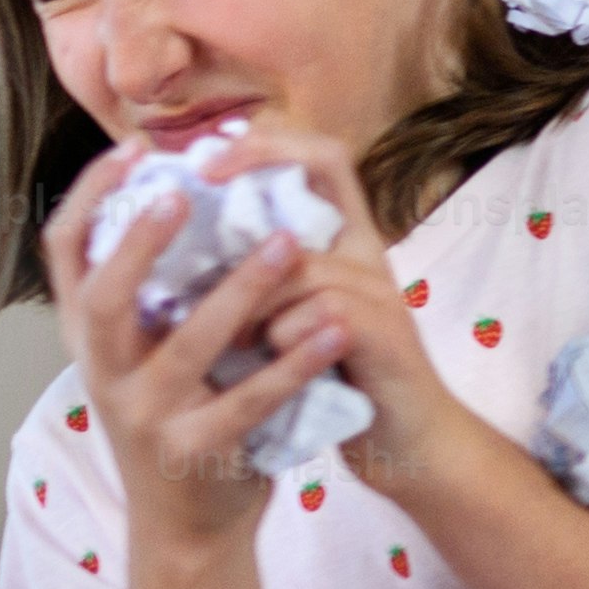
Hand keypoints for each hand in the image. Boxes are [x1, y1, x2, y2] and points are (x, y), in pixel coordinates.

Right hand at [51, 146, 338, 559]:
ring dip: (239, 291)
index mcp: (90, 339)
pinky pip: (247, 402)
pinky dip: (293, 364)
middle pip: (102, 298)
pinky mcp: (193, 452)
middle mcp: (103, 374)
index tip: (132, 151)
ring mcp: (144, 416)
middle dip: (137, 243)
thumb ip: (158, 290)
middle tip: (180, 192)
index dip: (89, 198)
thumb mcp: (149, 353)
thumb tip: (183, 191)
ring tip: (288, 243)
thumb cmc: (179, 416)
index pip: (65, 255)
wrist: (188, 527)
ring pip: (186, 345)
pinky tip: (333, 329)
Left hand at [198, 129, 512, 510]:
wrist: (411, 445)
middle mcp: (366, 253)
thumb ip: (264, 283)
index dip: (267, 143)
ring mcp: (380, 289)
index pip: (321, 157)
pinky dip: (280, 342)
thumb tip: (177, 256)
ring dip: (249, 297)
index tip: (206, 159)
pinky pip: (319, 313)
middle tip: (196, 193)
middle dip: (250, 173)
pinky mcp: (385, 333)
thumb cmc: (340, 382)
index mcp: (343, 244)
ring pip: (299, 260)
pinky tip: (266, 369)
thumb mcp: (296, 319)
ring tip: (225, 339)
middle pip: (318, 175)